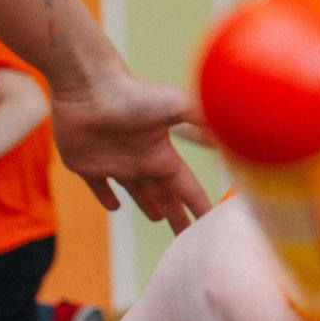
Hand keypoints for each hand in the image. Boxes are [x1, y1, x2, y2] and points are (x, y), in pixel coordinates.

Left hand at [51, 67, 211, 233]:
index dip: (198, 204)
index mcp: (161, 154)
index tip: (210, 221)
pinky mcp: (86, 163)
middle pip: (162, 195)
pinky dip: (106, 197)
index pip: (185, 186)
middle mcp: (141, 160)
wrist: (88, 84)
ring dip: (147, 205)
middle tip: (185, 236)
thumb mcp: (175, 106)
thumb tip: (233, 135)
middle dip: (176, 214)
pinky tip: (114, 206)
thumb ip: (203, 120)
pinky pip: (98, 186)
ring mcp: (114, 162)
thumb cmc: (131, 94)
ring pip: (135, 191)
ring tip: (158, 218)